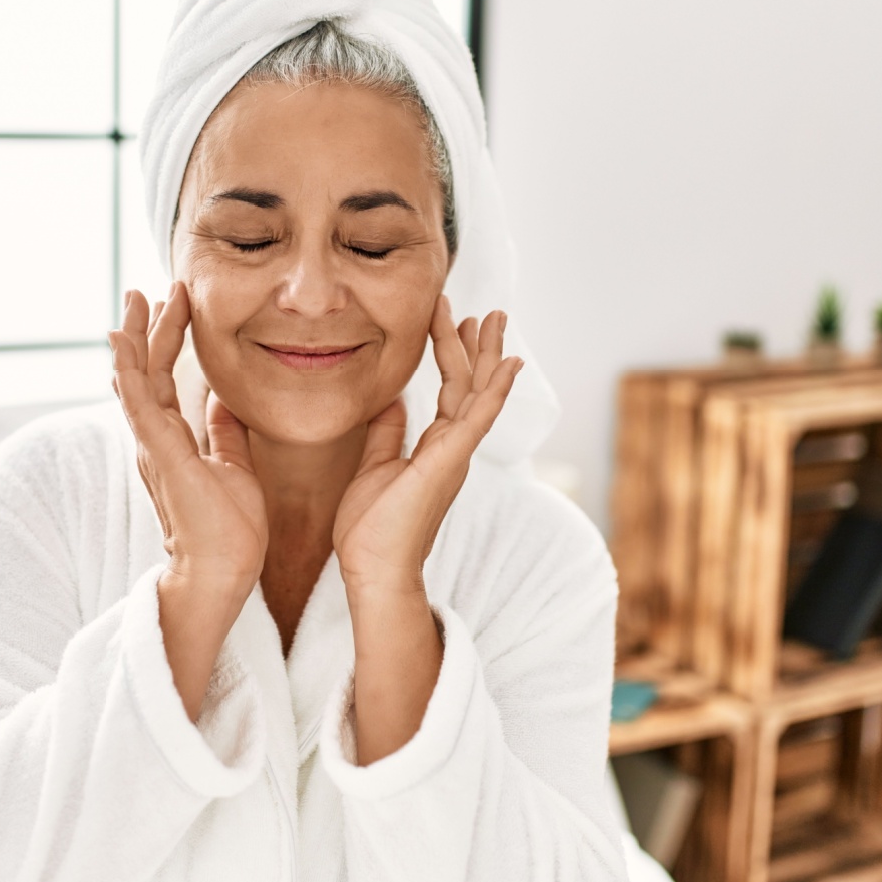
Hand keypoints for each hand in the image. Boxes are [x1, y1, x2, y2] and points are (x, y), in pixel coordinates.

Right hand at [109, 283, 266, 596]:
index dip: (169, 341)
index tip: (176, 304)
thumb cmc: (229, 530)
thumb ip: (226, 434)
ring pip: (136, 382)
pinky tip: (121, 347)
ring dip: (135, 339)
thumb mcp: (235, 468)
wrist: (223, 572)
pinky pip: (138, 406)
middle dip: (146, 329)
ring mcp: (153, 447)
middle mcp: (156, 440)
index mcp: (174, 441)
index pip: (166, 380)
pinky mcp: (159, 456)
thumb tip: (226, 401)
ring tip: (135, 301)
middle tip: (145, 290)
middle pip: (146, 373)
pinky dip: (129, 374)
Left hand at [332, 296, 523, 596]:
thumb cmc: (372, 530)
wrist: (374, 570)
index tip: (450, 320)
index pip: (450, 391)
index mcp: (436, 449)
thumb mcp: (375, 468)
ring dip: (488, 354)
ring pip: (478, 393)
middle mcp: (453, 448)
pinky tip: (509, 364)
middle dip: (477, 346)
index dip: (450, 353)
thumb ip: (388, 435)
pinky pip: (478, 418)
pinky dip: (495, 389)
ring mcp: (455, 455)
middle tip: (487, 311)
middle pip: (470, 385)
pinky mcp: (450, 462)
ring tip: (496, 318)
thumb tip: (392, 403)